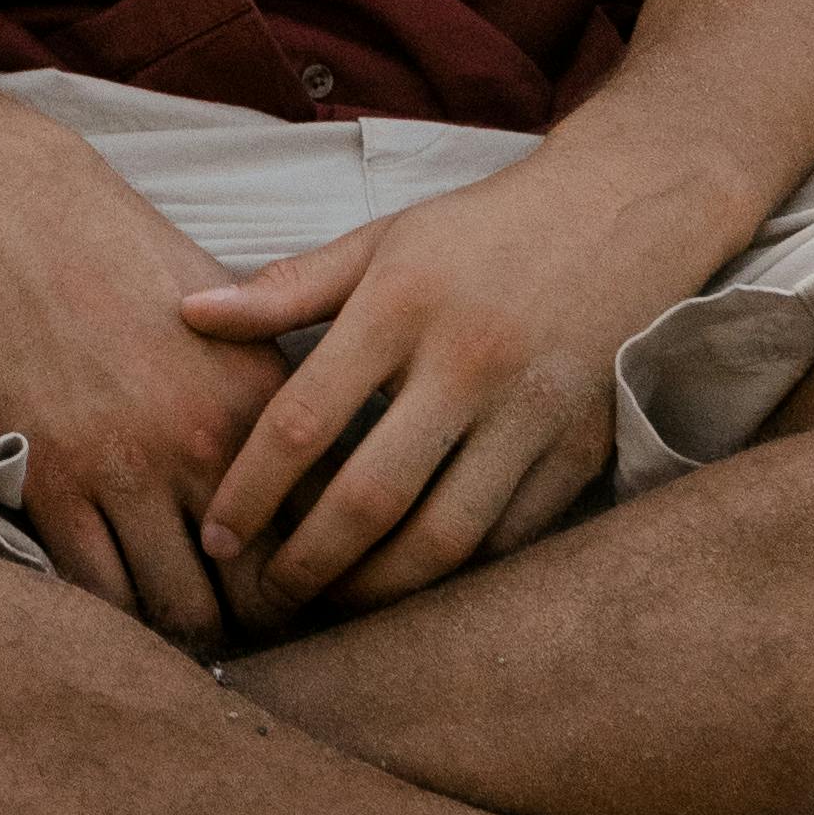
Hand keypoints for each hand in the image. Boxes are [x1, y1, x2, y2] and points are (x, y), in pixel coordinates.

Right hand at [0, 115, 294, 644]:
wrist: (22, 224)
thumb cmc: (132, 265)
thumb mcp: (237, 321)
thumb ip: (280, 405)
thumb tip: (331, 479)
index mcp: (262, 406)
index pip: (319, 532)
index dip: (322, 582)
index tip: (311, 599)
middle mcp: (202, 447)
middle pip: (257, 593)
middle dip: (262, 628)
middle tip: (255, 637)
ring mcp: (123, 471)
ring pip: (180, 611)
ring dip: (194, 637)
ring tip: (196, 635)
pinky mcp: (51, 483)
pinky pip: (97, 592)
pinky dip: (120, 620)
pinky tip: (130, 614)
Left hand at [186, 157, 705, 621]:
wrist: (624, 212)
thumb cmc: (483, 230)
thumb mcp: (382, 240)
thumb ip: (288, 288)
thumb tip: (189, 317)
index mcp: (402, 305)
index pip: (303, 420)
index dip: (249, 491)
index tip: (216, 537)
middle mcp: (468, 363)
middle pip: (370, 496)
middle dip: (305, 563)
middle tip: (264, 595)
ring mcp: (531, 412)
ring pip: (445, 535)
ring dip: (377, 587)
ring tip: (331, 602)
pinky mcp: (582, 447)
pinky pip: (510, 537)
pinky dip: (457, 573)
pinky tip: (411, 583)